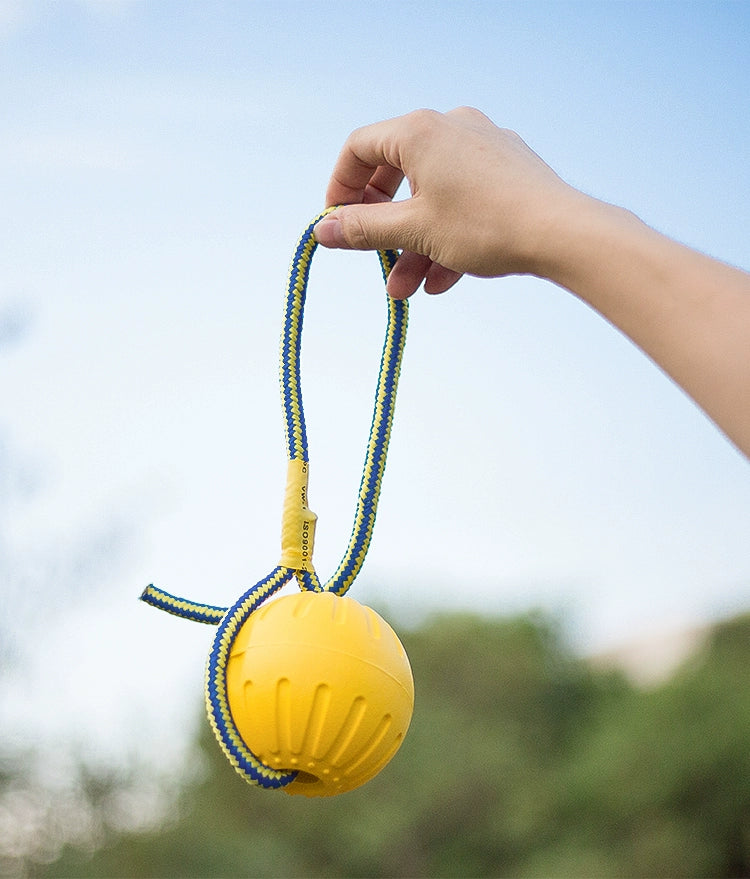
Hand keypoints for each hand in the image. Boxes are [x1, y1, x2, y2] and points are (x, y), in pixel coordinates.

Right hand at [314, 107, 577, 297]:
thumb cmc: (485, 225)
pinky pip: (463, 201)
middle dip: (382, 227)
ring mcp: (482, 147)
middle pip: (396, 174)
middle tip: (372, 256)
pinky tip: (442, 281)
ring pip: (432, 196)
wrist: (562, 234)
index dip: (340, 188)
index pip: (359, 149)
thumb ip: (363, 230)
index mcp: (419, 131)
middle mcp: (450, 127)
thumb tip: (323, 231)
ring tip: (406, 290)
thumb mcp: (414, 231)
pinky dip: (446, 237)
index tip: (336, 225)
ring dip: (414, 245)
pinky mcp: (506, 171)